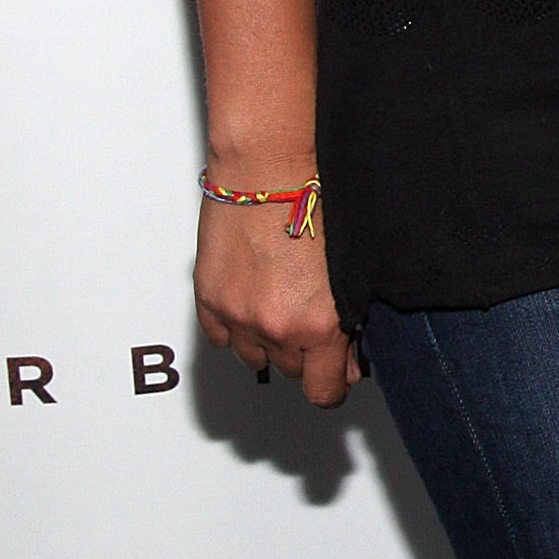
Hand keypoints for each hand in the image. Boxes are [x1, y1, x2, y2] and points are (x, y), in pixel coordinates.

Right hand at [195, 190, 361, 406]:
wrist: (269, 166)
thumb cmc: (316, 201)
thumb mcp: (350, 268)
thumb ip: (349, 320)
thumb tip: (347, 357)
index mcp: (319, 325)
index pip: (323, 392)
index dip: (333, 384)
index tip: (337, 373)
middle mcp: (276, 328)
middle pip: (292, 371)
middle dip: (305, 351)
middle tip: (313, 317)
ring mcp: (238, 316)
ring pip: (254, 357)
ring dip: (269, 340)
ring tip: (281, 302)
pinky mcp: (208, 298)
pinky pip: (220, 337)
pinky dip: (235, 326)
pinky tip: (252, 298)